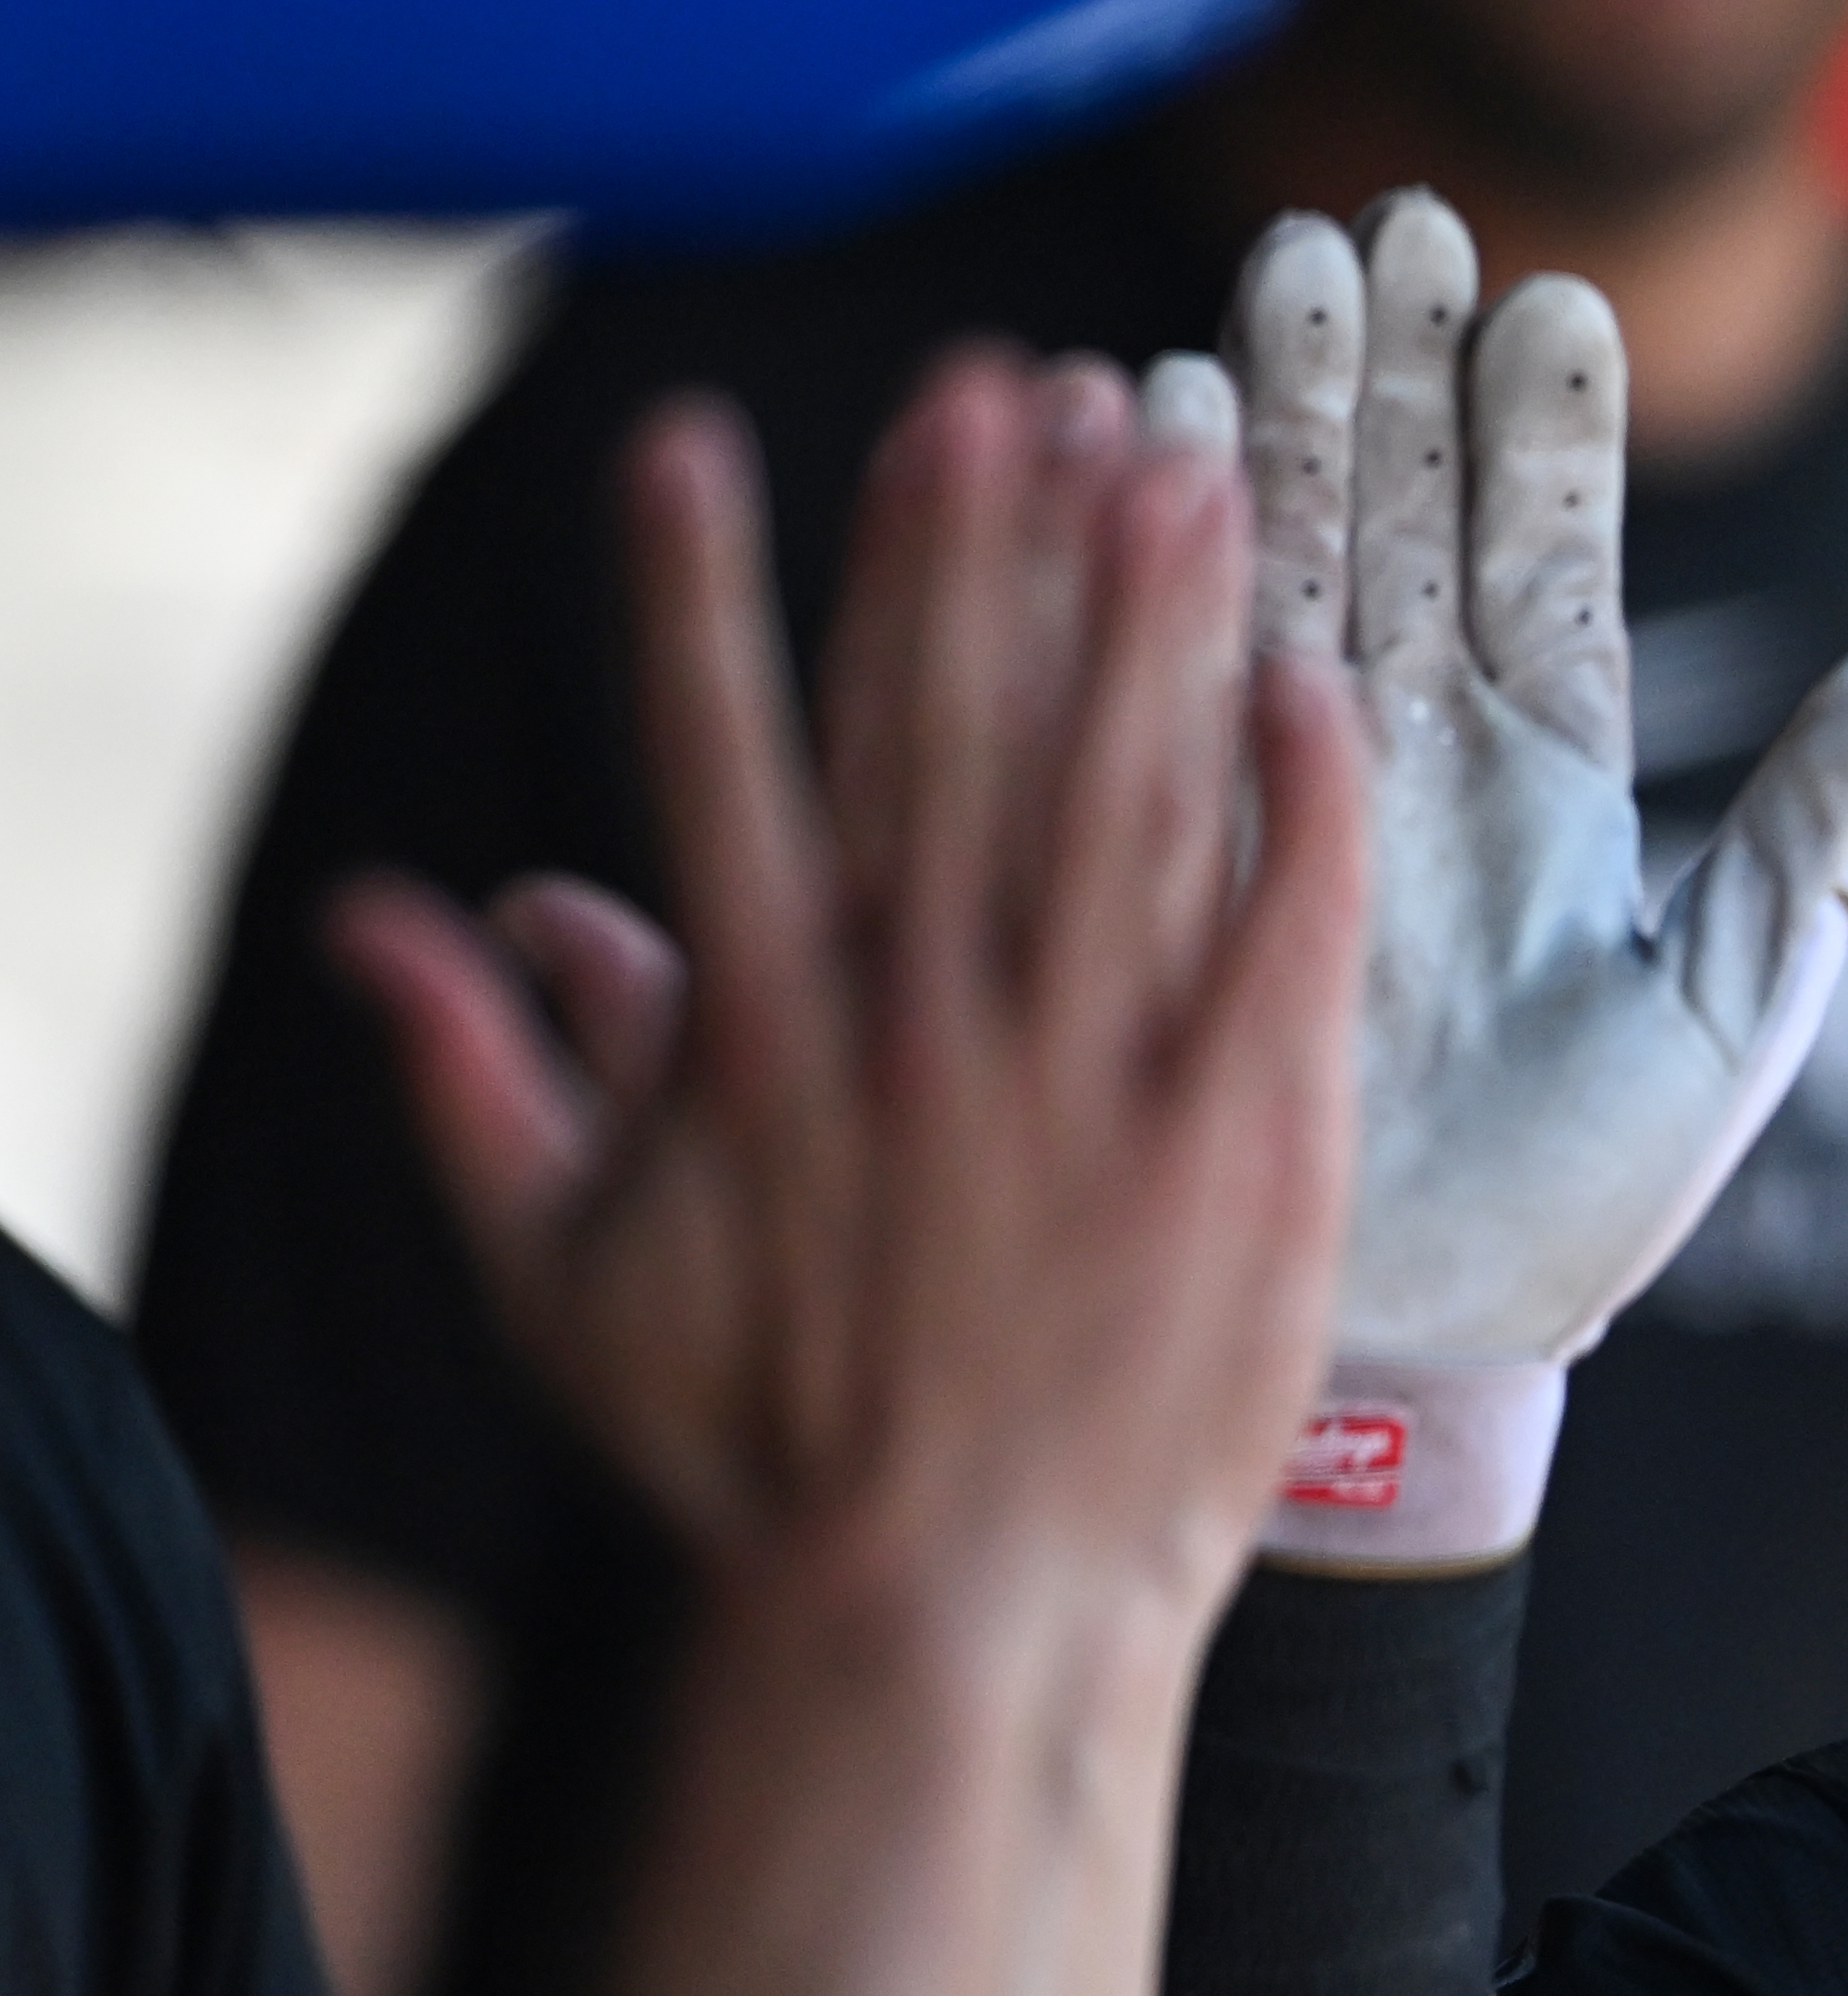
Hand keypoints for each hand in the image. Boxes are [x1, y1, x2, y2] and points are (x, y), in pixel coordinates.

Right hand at [336, 352, 1367, 1649]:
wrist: (953, 1613)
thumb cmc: (760, 1458)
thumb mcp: (565, 1278)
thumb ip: (478, 1081)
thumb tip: (396, 924)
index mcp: (763, 1025)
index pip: (719, 755)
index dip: (699, 591)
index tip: (693, 441)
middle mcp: (923, 1015)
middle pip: (944, 728)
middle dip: (961, 543)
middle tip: (985, 382)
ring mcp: (1089, 1070)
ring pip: (1122, 788)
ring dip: (1140, 614)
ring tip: (1162, 451)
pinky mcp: (1236, 1135)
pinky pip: (1280, 923)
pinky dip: (1293, 795)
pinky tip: (1304, 675)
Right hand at [1217, 191, 1847, 1563]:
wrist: (1424, 1347)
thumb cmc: (1582, 1209)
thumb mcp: (1734, 1007)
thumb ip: (1823, 829)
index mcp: (1544, 780)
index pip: (1545, 561)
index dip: (1543, 430)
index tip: (1550, 294)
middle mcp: (1408, 753)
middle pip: (1395, 513)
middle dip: (1388, 367)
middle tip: (1385, 217)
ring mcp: (1285, 785)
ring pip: (1277, 554)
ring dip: (1269, 411)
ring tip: (1277, 268)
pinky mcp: (1181, 843)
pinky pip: (1153, 669)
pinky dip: (1143, 549)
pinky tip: (1126, 422)